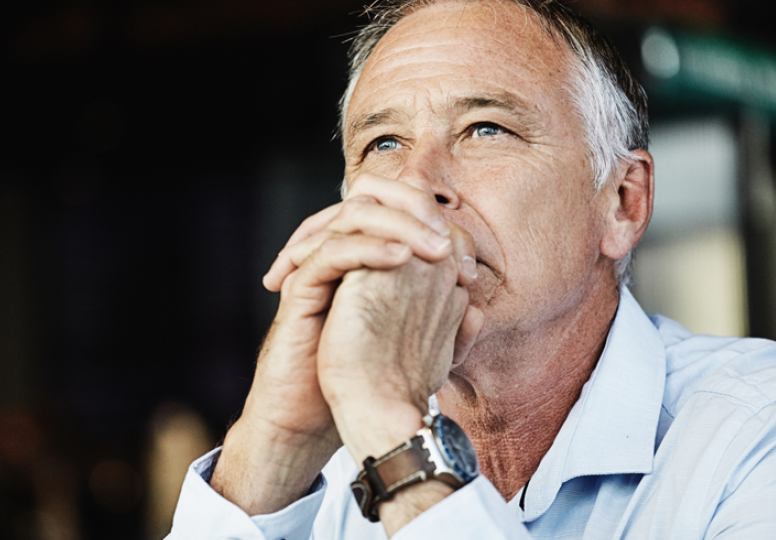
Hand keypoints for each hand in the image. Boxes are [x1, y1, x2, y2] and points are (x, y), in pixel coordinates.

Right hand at [212, 174, 460, 513]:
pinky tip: (401, 257)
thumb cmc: (356, 382)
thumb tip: (475, 308)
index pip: (395, 215)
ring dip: (399, 223)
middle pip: (373, 200)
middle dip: (417, 212)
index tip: (470, 265)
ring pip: (353, 216)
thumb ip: (438, 322)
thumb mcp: (408, 346)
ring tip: (435, 247)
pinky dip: (368, 247)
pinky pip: (331, 251)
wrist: (310, 417)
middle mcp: (335, 255)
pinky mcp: (300, 287)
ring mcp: (315, 268)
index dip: (436, 227)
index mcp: (360, 262)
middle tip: (449, 241)